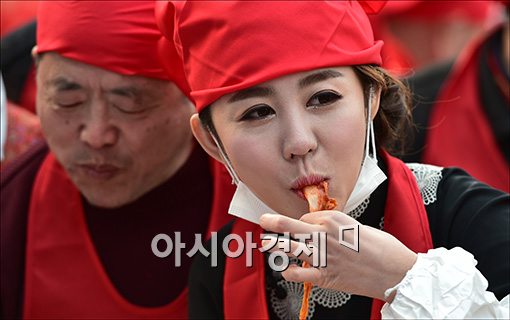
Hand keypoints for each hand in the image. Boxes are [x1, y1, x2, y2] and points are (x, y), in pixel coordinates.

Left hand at [259, 211, 416, 301]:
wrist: (397, 272)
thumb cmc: (383, 248)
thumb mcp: (359, 227)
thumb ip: (338, 227)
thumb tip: (324, 230)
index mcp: (335, 220)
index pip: (307, 218)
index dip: (304, 222)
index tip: (305, 227)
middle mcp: (325, 236)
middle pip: (290, 226)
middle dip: (273, 222)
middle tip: (263, 220)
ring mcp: (323, 256)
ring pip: (291, 248)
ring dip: (275, 245)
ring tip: (265, 243)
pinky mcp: (326, 276)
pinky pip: (301, 274)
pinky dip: (291, 273)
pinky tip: (287, 272)